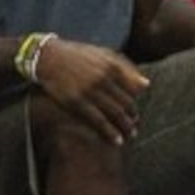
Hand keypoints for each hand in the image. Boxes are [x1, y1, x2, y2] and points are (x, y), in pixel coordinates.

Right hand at [32, 37, 148, 145]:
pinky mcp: (77, 103)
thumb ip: (125, 68)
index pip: (134, 89)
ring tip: (130, 135)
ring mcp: (90, 91)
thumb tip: (146, 85)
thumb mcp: (103, 54)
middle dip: (133, 117)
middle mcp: (103, 79)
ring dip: (126, 127)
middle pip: (126, 103)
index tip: (135, 113)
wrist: (48, 57)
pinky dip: (110, 132)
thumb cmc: (77, 55)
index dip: (135, 103)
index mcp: (112, 66)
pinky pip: (98, 121)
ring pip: (115, 114)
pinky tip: (117, 141)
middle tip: (134, 127)